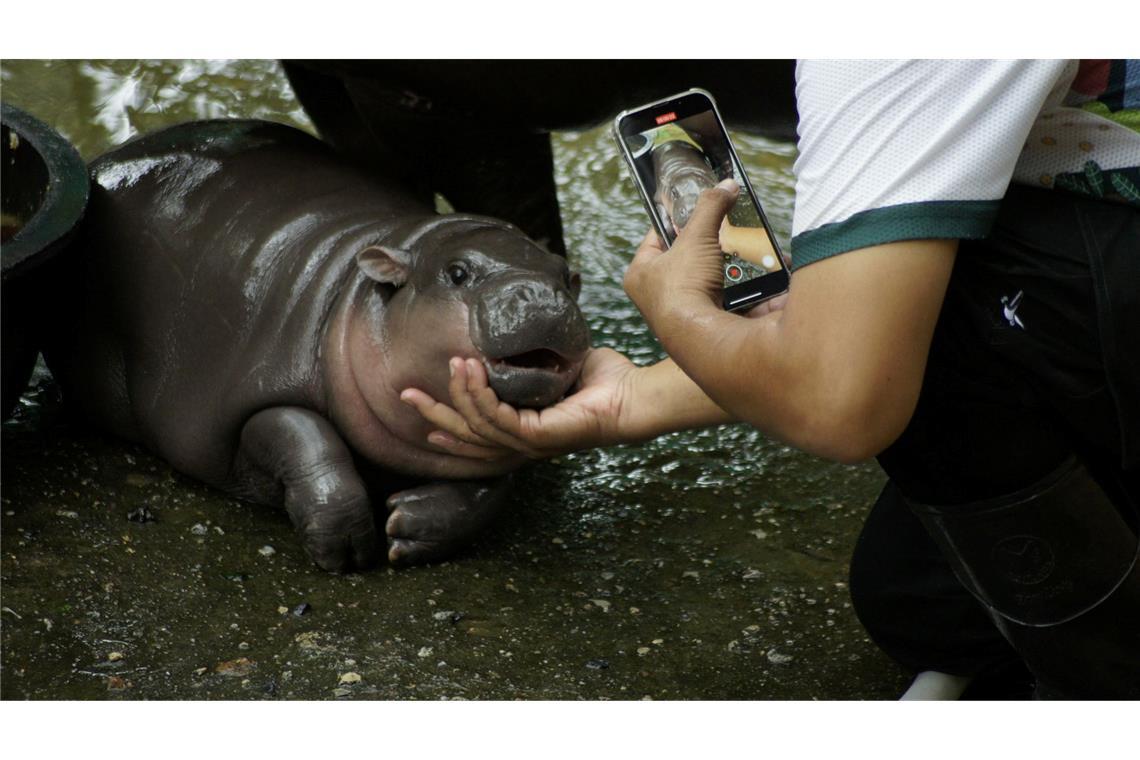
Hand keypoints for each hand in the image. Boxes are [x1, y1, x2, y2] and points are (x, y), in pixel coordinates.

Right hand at [400, 347, 638, 460]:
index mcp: (524, 431)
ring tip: (453, 364)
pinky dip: (480, 394)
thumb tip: (513, 338)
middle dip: (434, 414)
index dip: (445, 423)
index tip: (420, 403)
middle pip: (466, 436)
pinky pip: (498, 417)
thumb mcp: (557, 366)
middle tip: (405, 394)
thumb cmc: (603, 382)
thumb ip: (532, 359)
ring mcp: (530, 443)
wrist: (633, 395)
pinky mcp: (539, 437)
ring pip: (478, 424)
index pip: (475, 434)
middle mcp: (523, 443)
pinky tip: (471, 370)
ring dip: (459, 393)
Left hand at [624, 178, 739, 333]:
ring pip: (710, 280)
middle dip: (711, 246)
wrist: (700, 337)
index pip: (656, 237)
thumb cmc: (682, 290)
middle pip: (687, 260)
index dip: (675, 220)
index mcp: (640, 273)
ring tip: (747, 252)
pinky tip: (760, 275)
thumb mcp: (696, 237)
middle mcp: (656, 296)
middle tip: (726, 232)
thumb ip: (710, 208)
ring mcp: (682, 313)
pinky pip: (729, 300)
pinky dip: (745, 289)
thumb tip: (725, 186)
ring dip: (731, 267)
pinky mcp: (707, 325)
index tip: (694, 209)